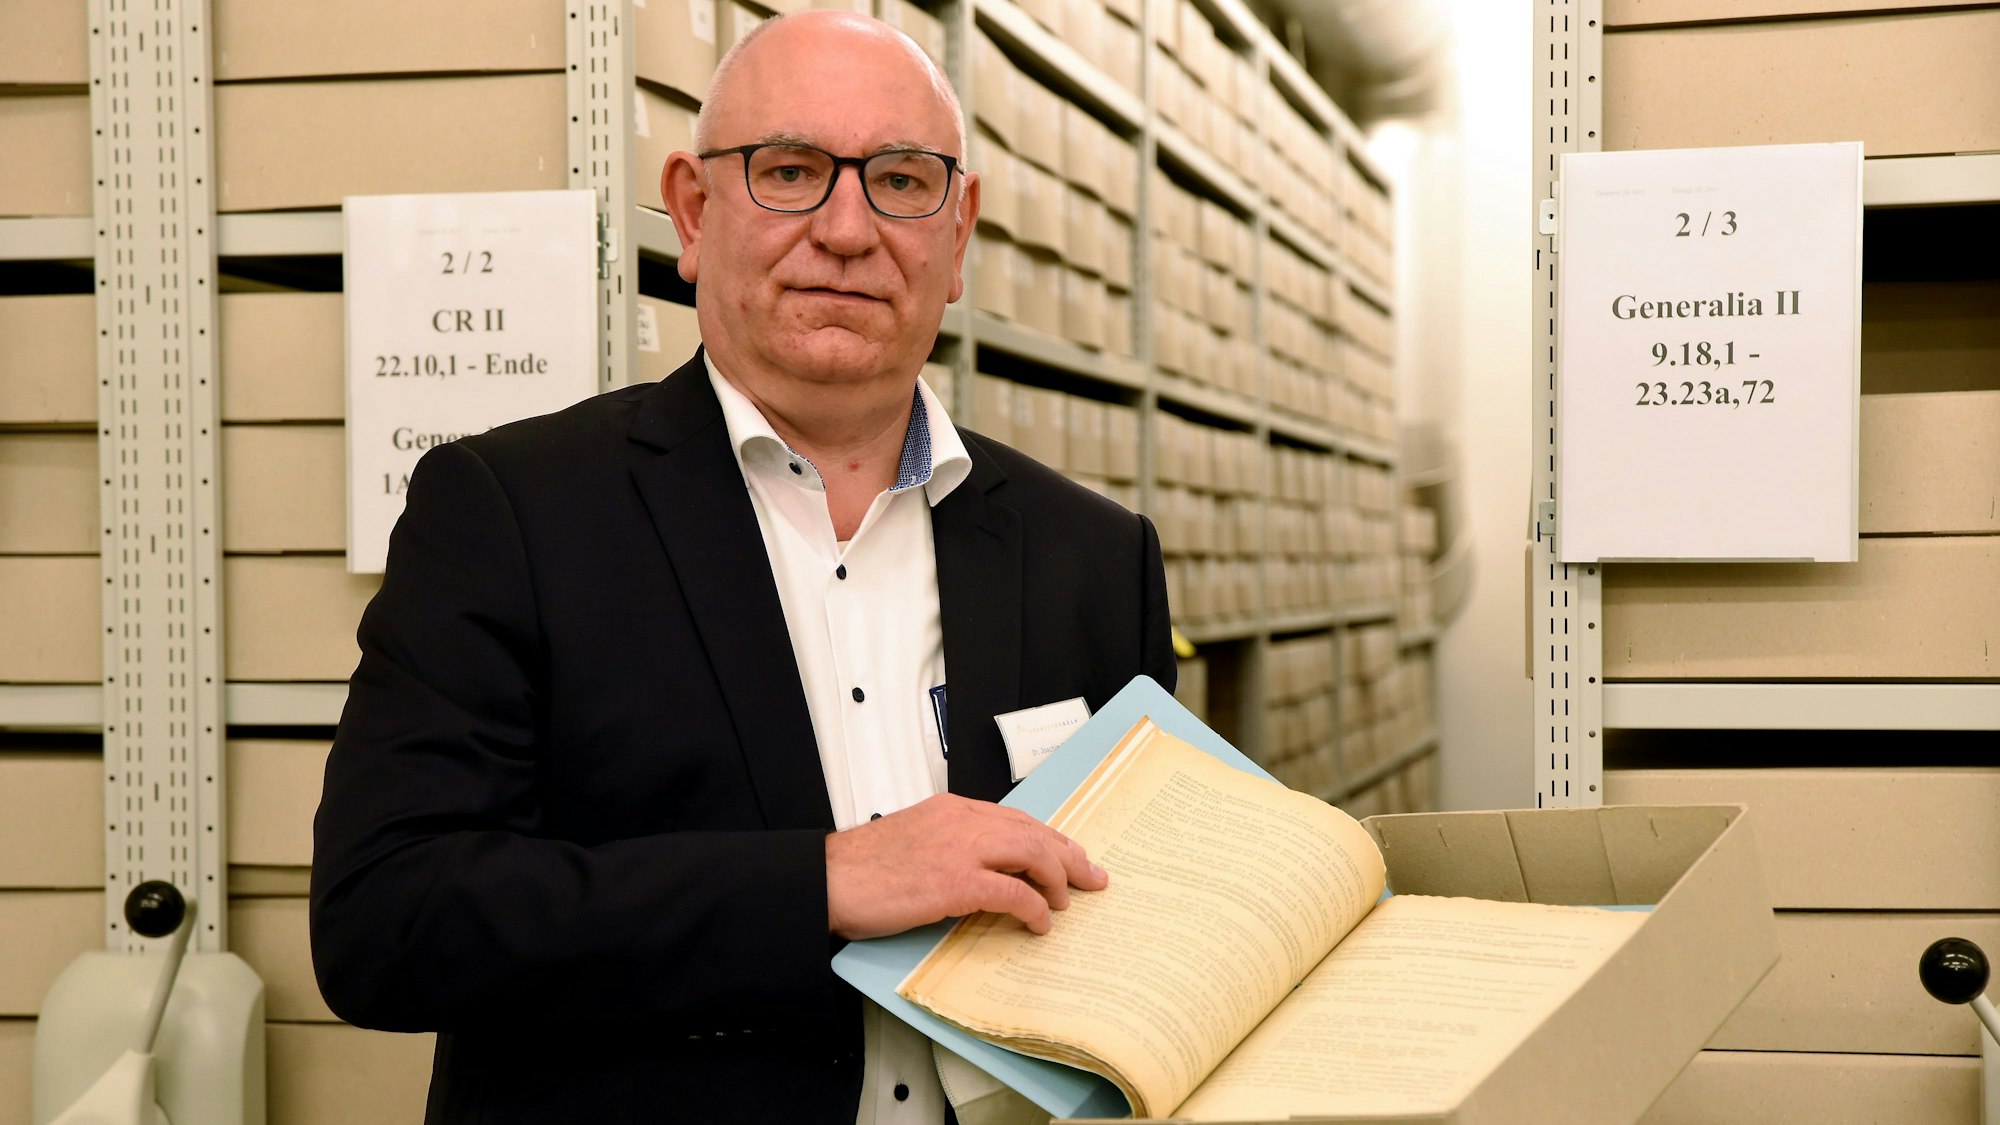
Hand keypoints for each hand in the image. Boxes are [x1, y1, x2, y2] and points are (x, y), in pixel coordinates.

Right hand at [825, 794, 1107, 939]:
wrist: (827, 879)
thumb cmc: (861, 868)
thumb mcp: (914, 841)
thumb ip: (950, 847)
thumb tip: (983, 873)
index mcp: (951, 809)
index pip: (1015, 818)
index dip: (1049, 837)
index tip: (1069, 852)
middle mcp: (962, 822)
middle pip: (1034, 832)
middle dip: (1069, 856)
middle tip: (1092, 876)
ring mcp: (961, 850)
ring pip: (1033, 854)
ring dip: (1058, 879)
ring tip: (1067, 902)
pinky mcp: (956, 882)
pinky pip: (1013, 892)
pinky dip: (1035, 907)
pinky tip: (1040, 922)